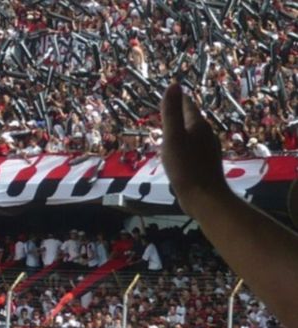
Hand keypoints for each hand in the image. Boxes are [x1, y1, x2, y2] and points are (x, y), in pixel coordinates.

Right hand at [159, 84, 230, 213]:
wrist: (204, 197)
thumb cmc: (185, 166)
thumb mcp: (172, 137)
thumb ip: (171, 112)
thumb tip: (174, 84)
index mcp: (198, 125)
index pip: (187, 105)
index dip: (178, 98)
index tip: (169, 92)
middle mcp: (206, 134)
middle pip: (190, 119)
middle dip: (178, 113)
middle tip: (165, 109)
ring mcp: (207, 149)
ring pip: (192, 134)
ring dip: (181, 130)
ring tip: (168, 130)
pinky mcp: (205, 163)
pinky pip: (193, 148)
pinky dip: (183, 145)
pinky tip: (177, 153)